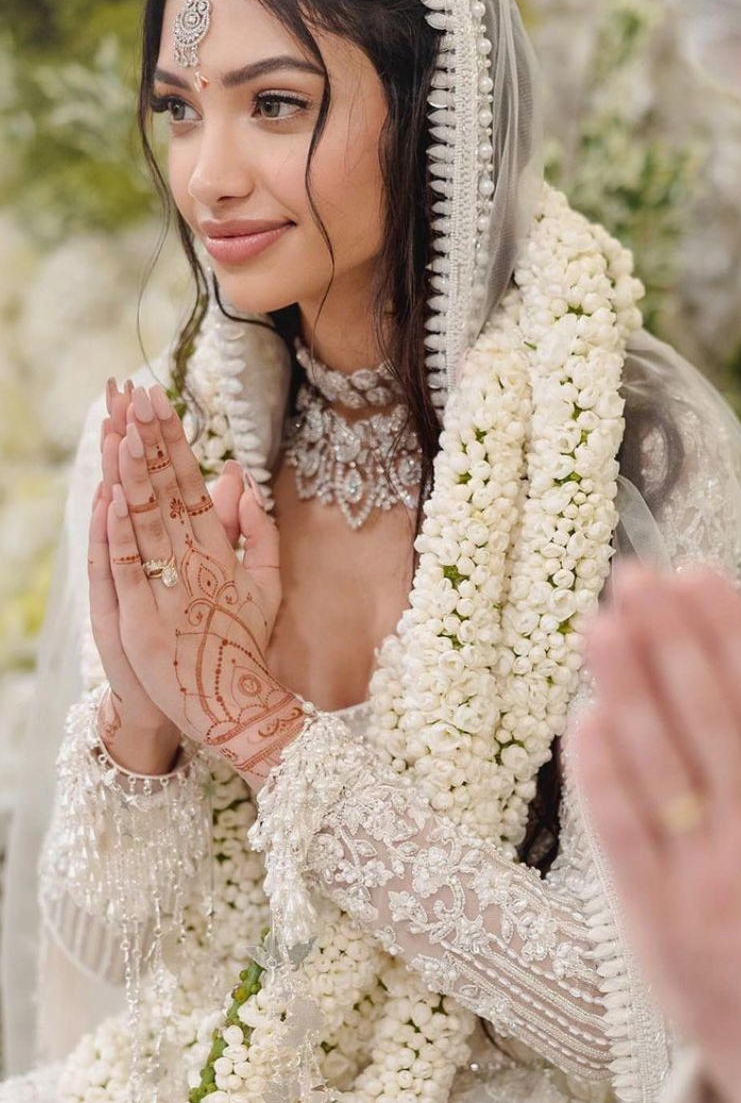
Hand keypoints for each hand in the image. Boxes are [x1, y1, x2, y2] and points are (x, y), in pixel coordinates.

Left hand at [104, 383, 301, 787]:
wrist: (236, 705)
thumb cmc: (246, 642)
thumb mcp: (266, 585)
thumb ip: (257, 532)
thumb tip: (241, 482)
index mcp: (223, 553)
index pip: (193, 486)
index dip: (174, 443)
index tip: (159, 404)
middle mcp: (197, 565)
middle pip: (169, 494)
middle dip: (153, 443)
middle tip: (137, 398)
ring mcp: (170, 591)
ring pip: (148, 524)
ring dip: (136, 476)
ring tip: (125, 432)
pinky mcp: (144, 620)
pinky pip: (131, 570)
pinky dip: (122, 533)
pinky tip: (114, 498)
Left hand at [572, 566, 740, 1102]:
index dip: (728, 631)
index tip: (700, 575)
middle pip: (704, 715)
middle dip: (669, 638)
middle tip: (634, 575)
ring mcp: (701, 877)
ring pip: (657, 764)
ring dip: (626, 688)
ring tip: (598, 623)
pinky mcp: (655, 922)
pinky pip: (622, 841)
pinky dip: (602, 781)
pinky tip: (581, 724)